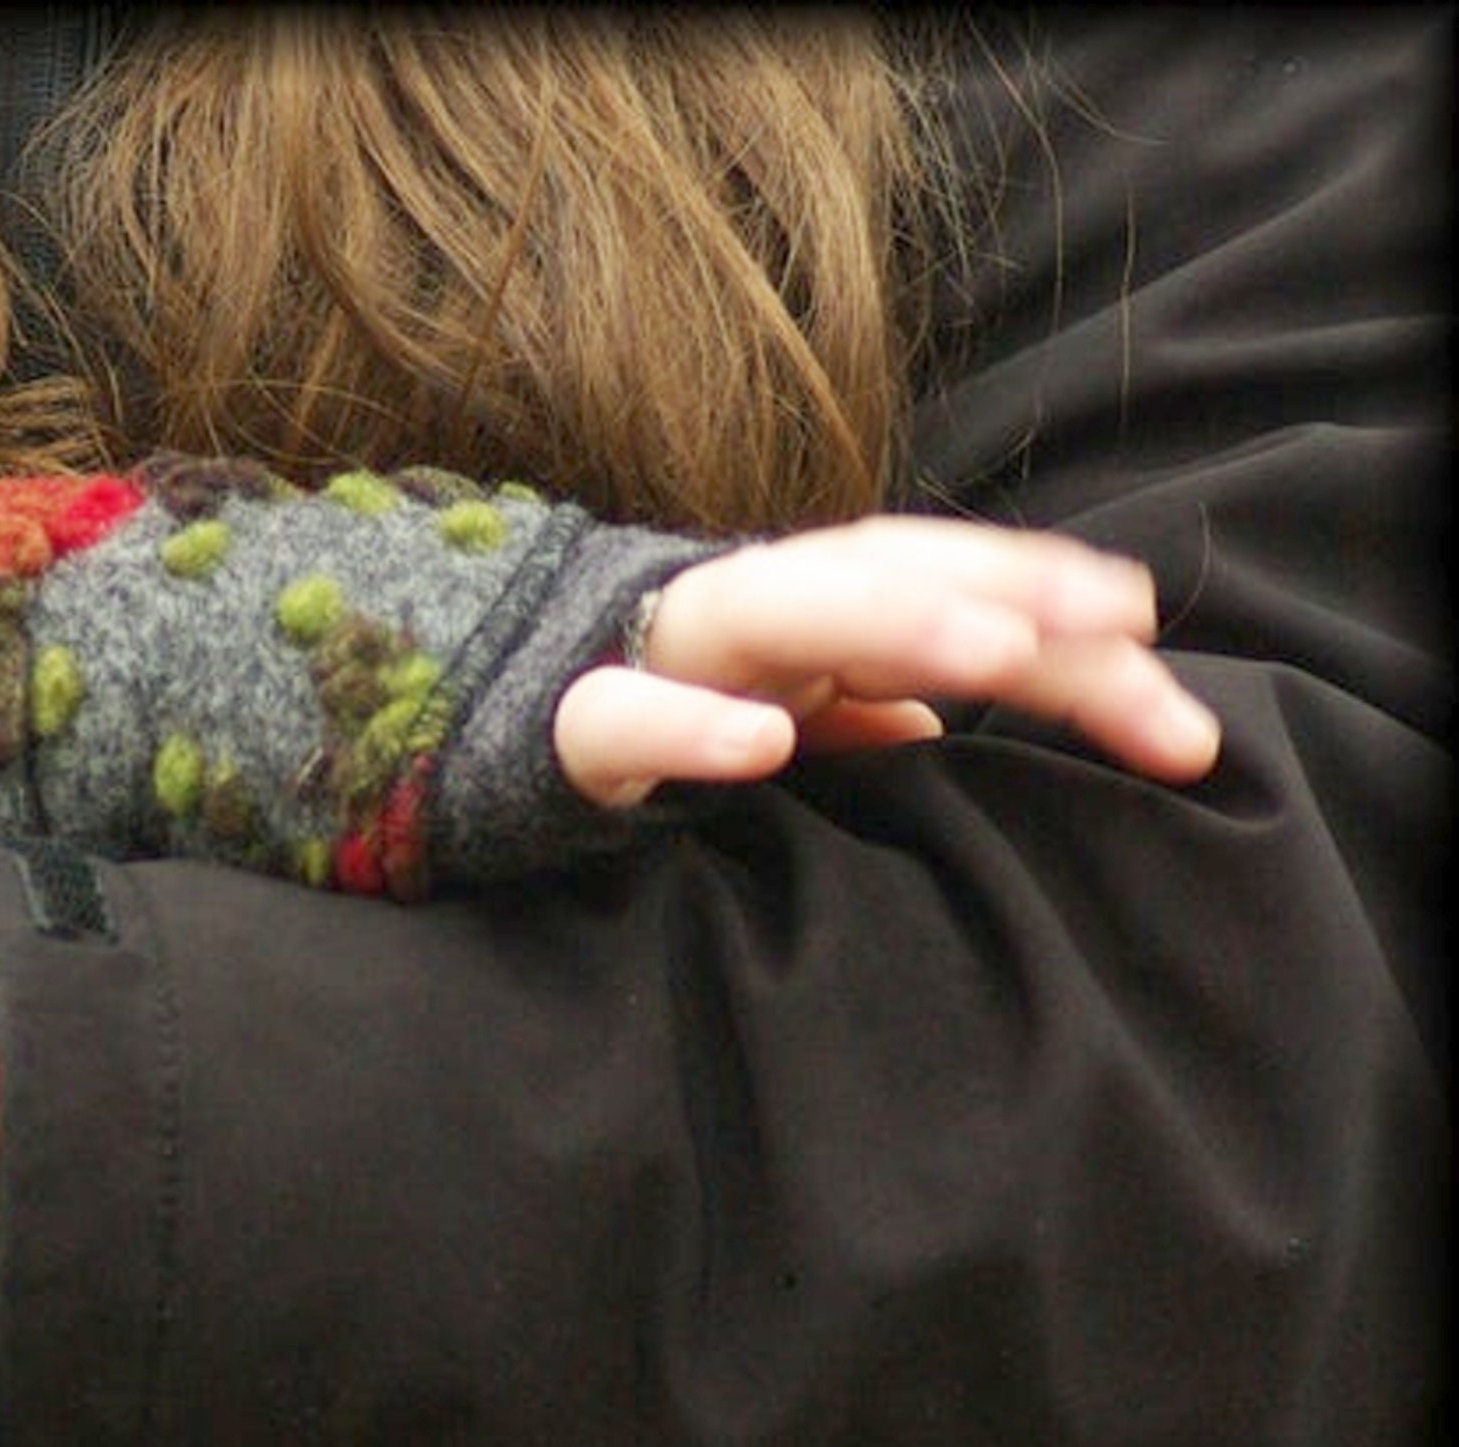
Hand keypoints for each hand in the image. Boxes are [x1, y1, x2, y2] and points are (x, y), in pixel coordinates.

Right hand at [553, 516, 1219, 807]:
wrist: (426, 734)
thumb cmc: (609, 722)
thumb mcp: (748, 710)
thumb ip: (836, 707)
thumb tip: (928, 727)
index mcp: (784, 612)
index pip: (926, 575)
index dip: (1034, 585)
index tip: (1146, 626)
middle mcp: (729, 610)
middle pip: (878, 574)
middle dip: (1000, 589)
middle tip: (1118, 626)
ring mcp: (645, 658)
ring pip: (768, 613)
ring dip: (887, 622)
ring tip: (996, 651)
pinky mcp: (560, 730)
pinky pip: (619, 720)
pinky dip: (687, 726)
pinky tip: (764, 746)